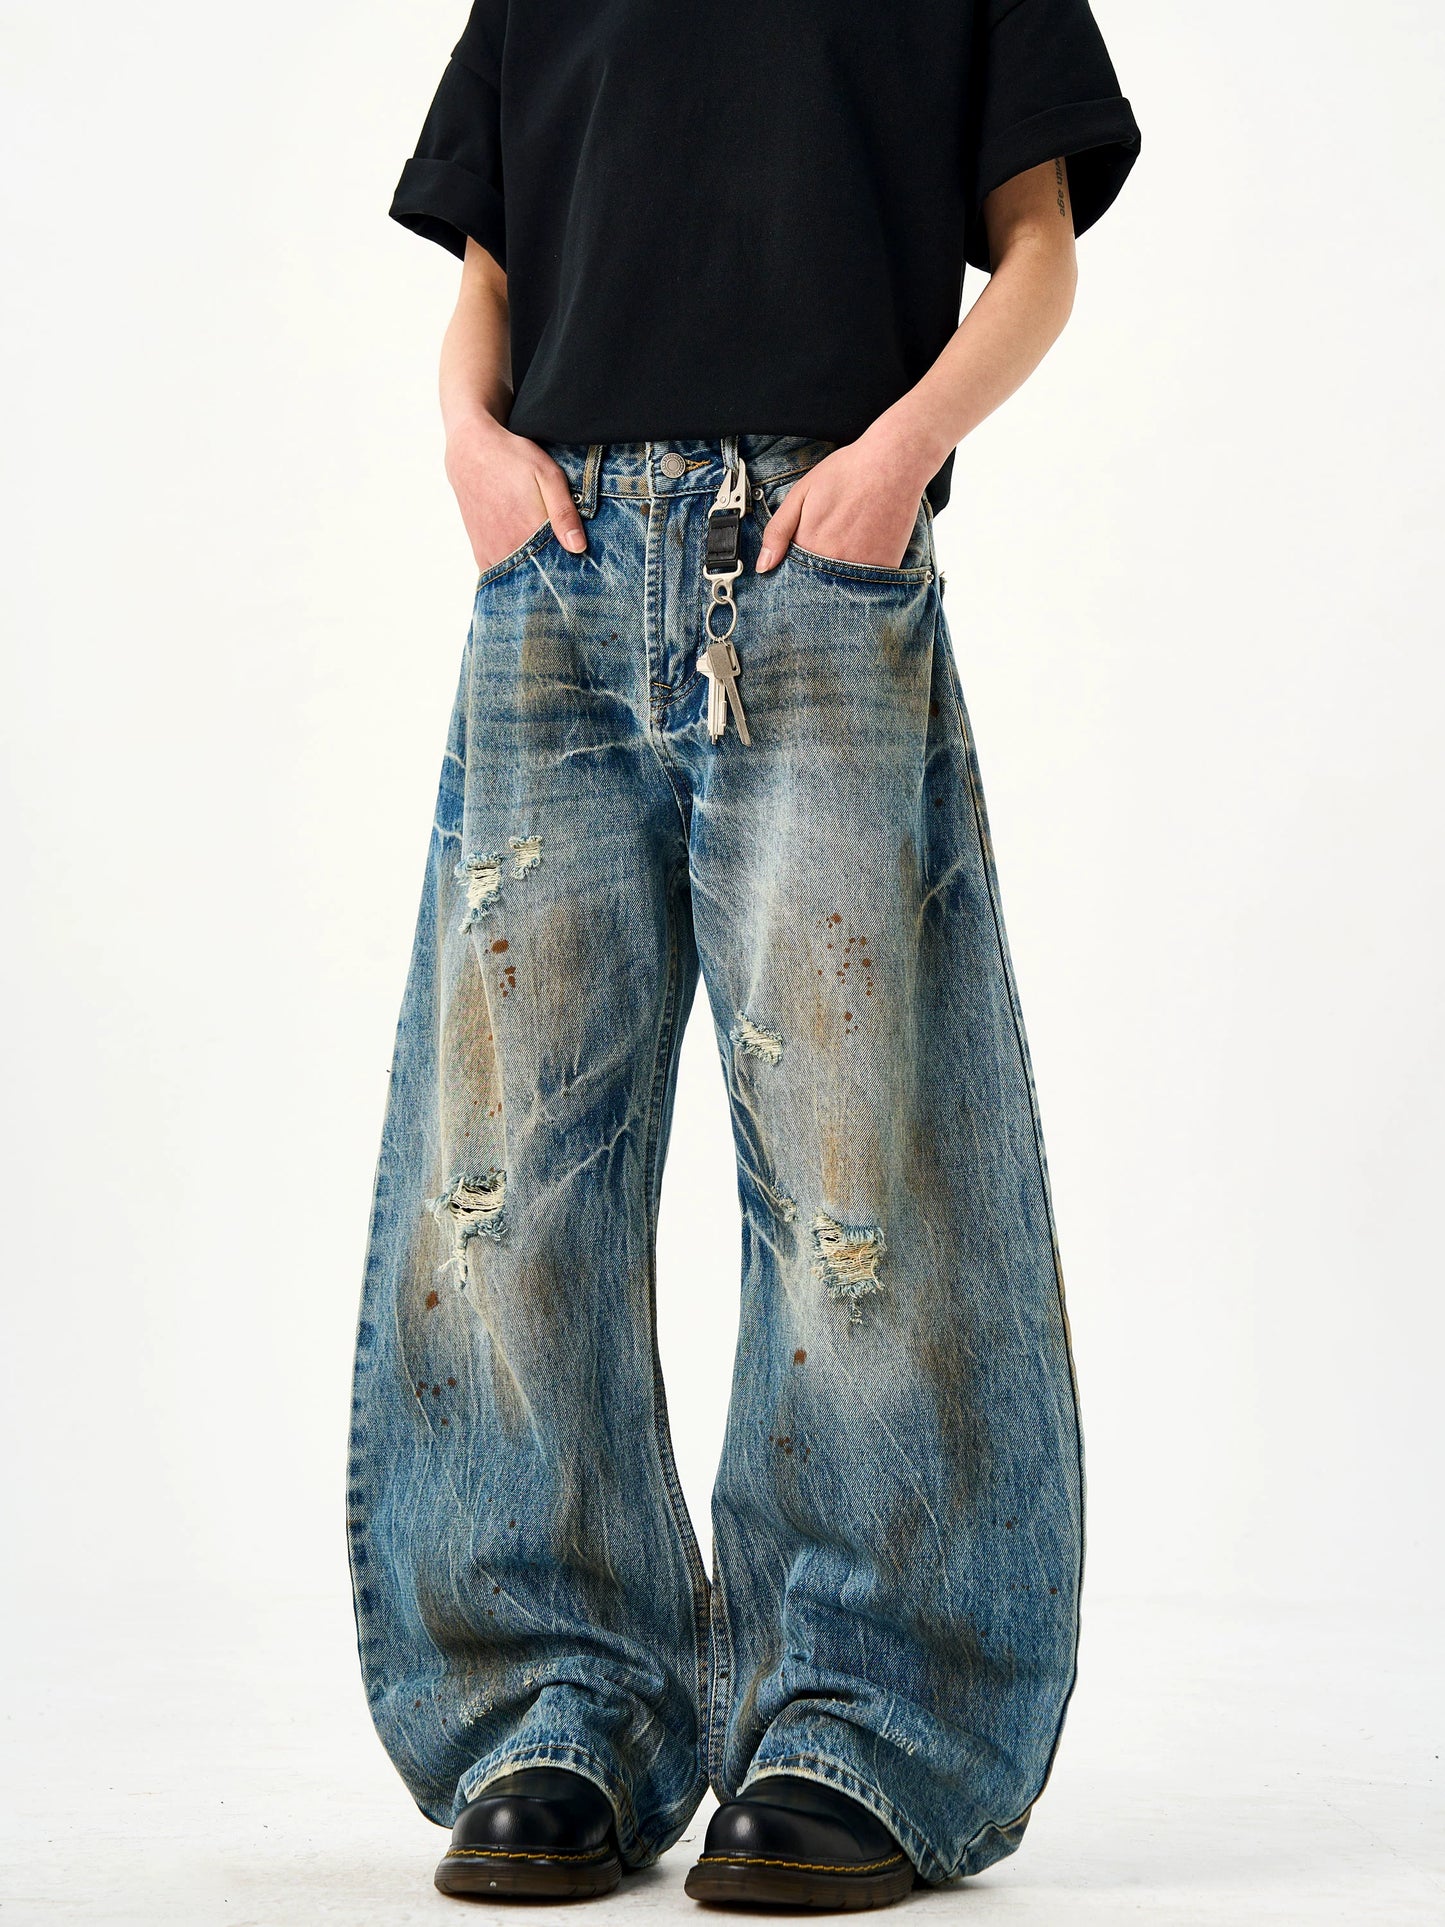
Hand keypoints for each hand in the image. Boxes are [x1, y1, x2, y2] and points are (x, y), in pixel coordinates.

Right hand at [445, 416, 586, 572]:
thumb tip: (579, 547)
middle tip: (567, 561)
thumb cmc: (512, 458)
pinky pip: (501, 577)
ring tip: (545, 558)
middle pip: (540, 576)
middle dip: (555, 573)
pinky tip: (526, 563)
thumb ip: (564, 512)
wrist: (469, 452)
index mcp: (529, 531)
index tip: (584, 565)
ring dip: (534, 575)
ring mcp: (492, 554)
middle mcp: (508, 548)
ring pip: (520, 579)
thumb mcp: (547, 475)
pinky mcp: (480, 555)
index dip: (574, 567)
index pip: (560, 566)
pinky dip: (515, 576)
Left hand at [754, 429, 929, 572]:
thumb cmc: (847, 472)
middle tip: (832, 539)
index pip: (792, 575)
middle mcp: (833, 563)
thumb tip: (763, 567)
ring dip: (840, 575)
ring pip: (842, 587)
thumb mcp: (801, 494)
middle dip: (818, 574)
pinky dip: (865, 573)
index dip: (795, 566)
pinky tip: (866, 545)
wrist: (893, 463)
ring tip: (849, 540)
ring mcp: (861, 568)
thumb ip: (779, 531)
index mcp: (808, 546)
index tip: (805, 550)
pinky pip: (869, 583)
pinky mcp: (885, 568)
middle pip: (817, 584)